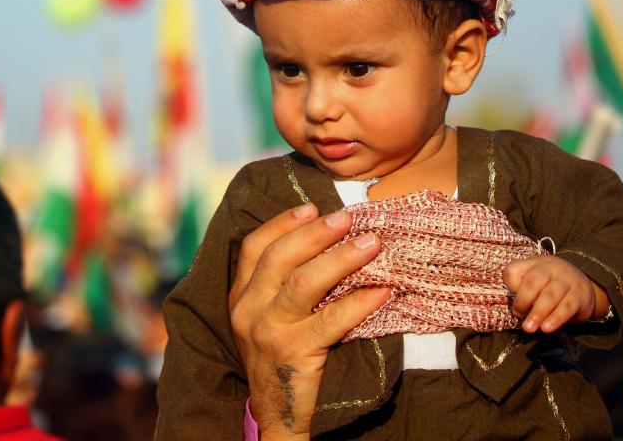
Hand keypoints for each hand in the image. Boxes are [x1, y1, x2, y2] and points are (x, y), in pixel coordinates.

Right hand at [228, 204, 390, 439]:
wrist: (278, 415)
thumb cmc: (282, 355)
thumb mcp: (269, 317)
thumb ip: (282, 283)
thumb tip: (326, 237)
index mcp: (240, 297)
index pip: (253, 247)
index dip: (282, 223)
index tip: (312, 207)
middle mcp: (249, 311)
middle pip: (280, 258)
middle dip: (316, 233)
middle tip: (348, 218)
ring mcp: (269, 333)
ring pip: (305, 283)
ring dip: (342, 259)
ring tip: (371, 244)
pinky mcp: (294, 354)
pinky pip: (331, 321)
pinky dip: (359, 303)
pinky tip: (382, 291)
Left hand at [502, 255, 608, 333]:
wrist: (585, 288)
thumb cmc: (551, 286)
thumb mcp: (535, 282)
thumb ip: (522, 290)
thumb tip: (517, 309)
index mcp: (534, 264)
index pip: (515, 269)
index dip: (511, 285)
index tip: (513, 305)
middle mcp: (551, 268)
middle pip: (534, 280)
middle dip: (523, 299)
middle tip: (519, 315)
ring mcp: (568, 279)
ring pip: (550, 294)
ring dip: (538, 312)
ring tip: (530, 327)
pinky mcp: (580, 295)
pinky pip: (567, 306)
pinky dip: (556, 318)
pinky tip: (547, 328)